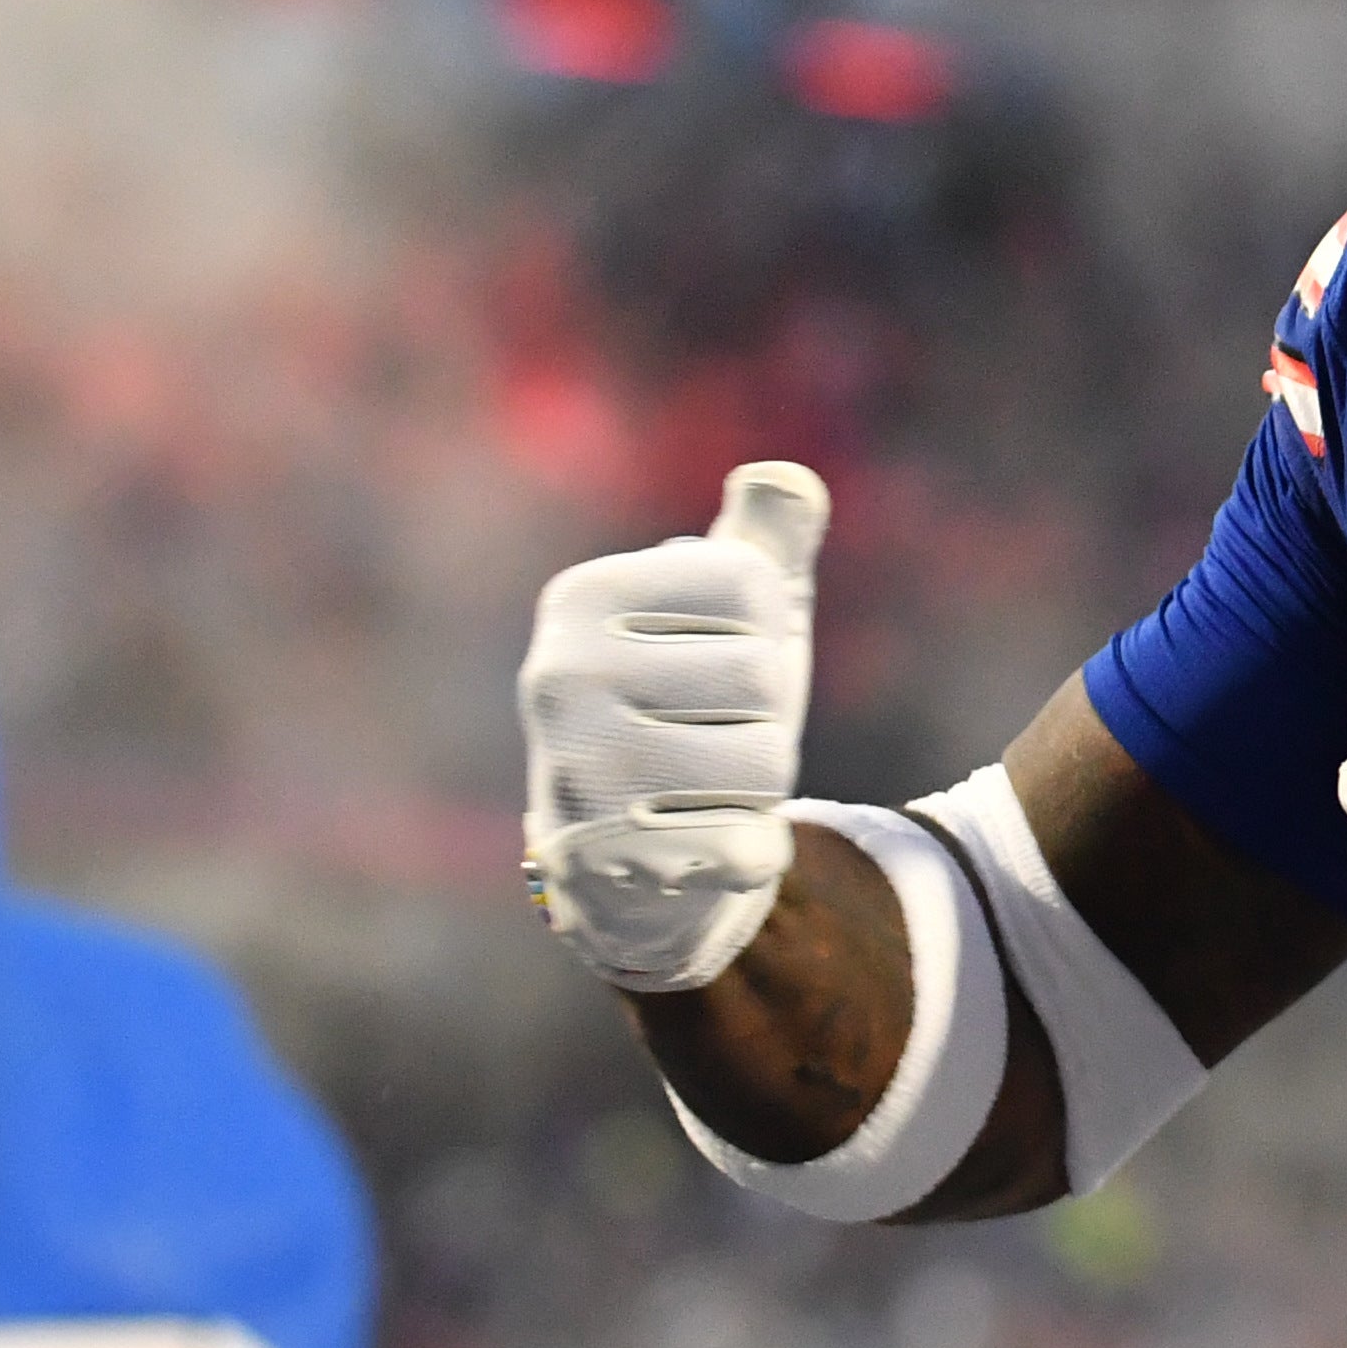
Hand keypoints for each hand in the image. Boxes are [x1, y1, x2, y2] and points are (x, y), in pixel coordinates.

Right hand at [517, 463, 829, 990]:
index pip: (752, 585)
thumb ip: (764, 543)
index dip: (768, 632)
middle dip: (764, 715)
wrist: (631, 864)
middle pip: (762, 674)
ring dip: (760, 786)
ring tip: (701, 792)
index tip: (712, 662)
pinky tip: (697, 850)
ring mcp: (577, 772)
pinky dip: (750, 852)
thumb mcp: (732, 621)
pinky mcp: (612, 866)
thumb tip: (788, 481)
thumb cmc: (692, 716)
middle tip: (707, 738)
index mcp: (579, 597)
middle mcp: (558, 677)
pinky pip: (752, 846)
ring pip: (766, 762)